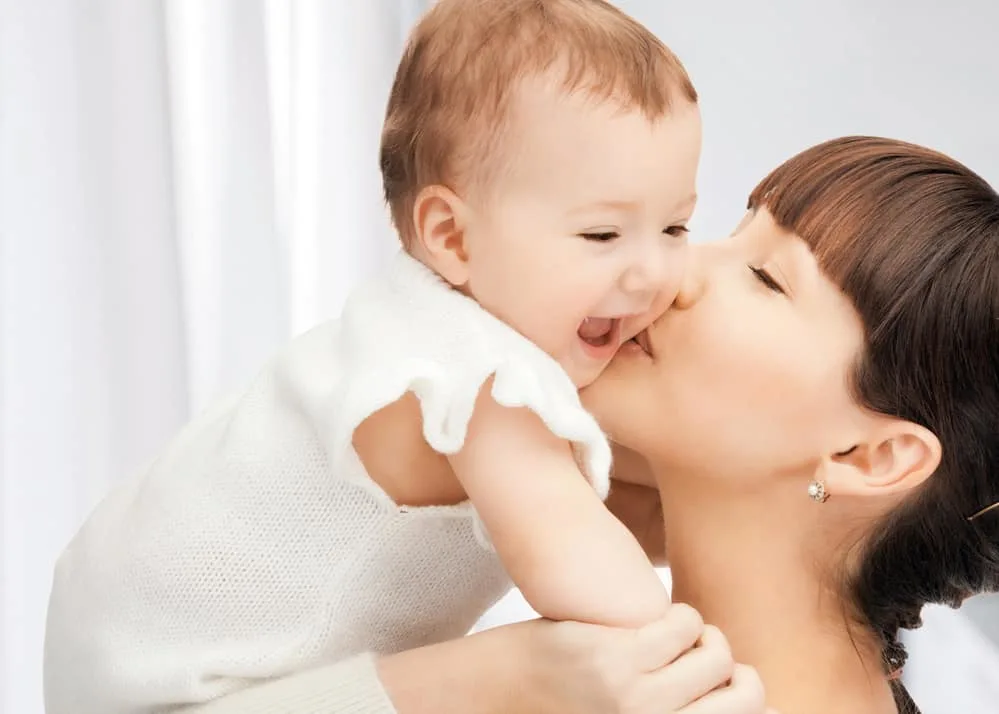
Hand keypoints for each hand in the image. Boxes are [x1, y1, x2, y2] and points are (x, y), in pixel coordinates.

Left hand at [526, 604, 770, 713]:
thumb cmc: (572, 706)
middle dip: (734, 668)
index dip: (758, 701)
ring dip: (703, 637)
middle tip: (702, 655)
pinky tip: (654, 619)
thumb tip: (767, 703)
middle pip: (747, 692)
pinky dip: (680, 616)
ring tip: (673, 635)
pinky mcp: (616, 658)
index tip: (741, 688)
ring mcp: (637, 698)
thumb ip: (683, 709)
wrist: (499, 690)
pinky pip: (682, 623)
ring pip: (717, 653)